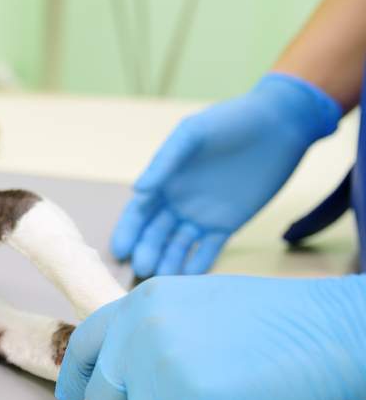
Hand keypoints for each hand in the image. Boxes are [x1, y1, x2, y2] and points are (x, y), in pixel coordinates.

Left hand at [55, 274, 365, 399]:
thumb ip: (152, 333)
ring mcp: (159, 362)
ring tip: (225, 397)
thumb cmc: (280, 324)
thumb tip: (120, 375)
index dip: (75, 376)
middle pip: (107, 397)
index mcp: (142, 300)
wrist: (334, 329)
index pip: (87, 342)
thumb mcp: (197, 309)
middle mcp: (140, 327)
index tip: (69, 399)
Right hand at [110, 73, 341, 277]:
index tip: (120, 250)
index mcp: (163, 181)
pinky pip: (208, 249)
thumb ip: (164, 162)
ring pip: (178, 245)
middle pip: (155, 233)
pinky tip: (188, 277)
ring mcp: (201, 215)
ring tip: (163, 276)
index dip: (128, 231)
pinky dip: (198, 263)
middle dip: (147, 250)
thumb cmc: (229, 122)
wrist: (279, 125)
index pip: (138, 212)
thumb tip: (137, 191)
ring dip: (168, 261)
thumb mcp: (192, 135)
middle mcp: (177, 202)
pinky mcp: (227, 224)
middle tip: (143, 268)